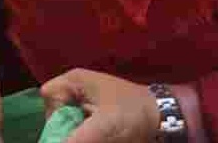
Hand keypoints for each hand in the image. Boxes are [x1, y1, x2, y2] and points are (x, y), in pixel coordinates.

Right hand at [41, 69, 160, 142]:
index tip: (68, 130)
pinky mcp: (97, 118)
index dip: (53, 115)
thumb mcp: (104, 127)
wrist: (168, 120)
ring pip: (68, 123)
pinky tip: (101, 139)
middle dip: (66, 129)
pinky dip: (86, 137)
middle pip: (56, 112)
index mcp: (75, 80)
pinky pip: (81, 130)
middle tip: (85, 137)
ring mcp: (88, 104)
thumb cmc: (134, 114)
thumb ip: (75, 139)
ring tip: (98, 138)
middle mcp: (78, 89)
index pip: (48, 96)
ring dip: (77, 135)